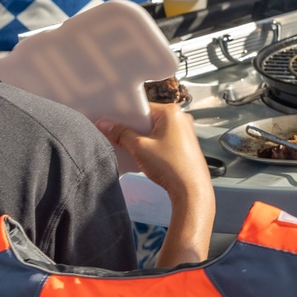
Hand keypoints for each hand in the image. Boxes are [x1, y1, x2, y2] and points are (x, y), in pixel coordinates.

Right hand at [97, 102, 214, 264]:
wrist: (192, 189)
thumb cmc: (171, 166)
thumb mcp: (140, 148)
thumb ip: (121, 134)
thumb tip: (105, 125)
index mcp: (171, 112)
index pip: (141, 107)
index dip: (124, 115)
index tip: (110, 121)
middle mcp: (180, 118)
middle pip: (148, 118)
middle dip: (132, 128)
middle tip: (116, 135)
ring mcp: (184, 131)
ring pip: (155, 129)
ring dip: (141, 138)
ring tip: (128, 147)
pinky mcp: (184, 144)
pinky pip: (163, 138)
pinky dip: (151, 144)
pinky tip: (142, 155)